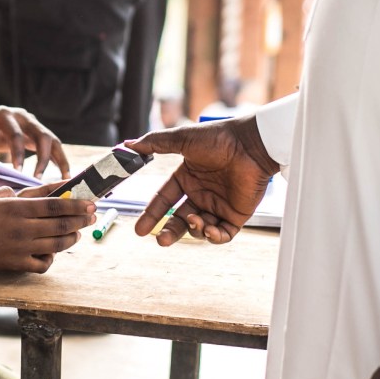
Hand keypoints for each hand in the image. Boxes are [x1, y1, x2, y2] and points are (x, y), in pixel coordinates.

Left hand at [0, 105, 67, 176]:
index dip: (18, 154)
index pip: (16, 135)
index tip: (18, 173)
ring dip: (58, 158)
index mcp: (3, 114)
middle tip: (37, 179)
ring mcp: (30, 123)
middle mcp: (21, 115)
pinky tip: (63, 174)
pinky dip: (58, 159)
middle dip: (42, 158)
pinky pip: (51, 145)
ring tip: (63, 178)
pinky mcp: (34, 132)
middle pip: (41, 135)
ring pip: (51, 140)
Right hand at [0, 188, 95, 272]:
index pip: (55, 205)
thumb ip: (13, 192)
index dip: (77, 204)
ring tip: (77, 232)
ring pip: (58, 244)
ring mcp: (21, 248)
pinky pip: (43, 264)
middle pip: (62, 224)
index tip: (90, 202)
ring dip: (72, 237)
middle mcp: (22, 228)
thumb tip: (32, 193)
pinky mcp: (17, 264)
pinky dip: (52, 258)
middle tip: (92, 215)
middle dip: (81, 219)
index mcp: (16, 208)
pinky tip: (53, 252)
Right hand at [129, 118, 277, 244]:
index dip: (152, 214)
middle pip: (179, 219)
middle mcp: (201, 193)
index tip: (140, 229)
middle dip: (169, 231)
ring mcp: (218, 205)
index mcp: (187, 177)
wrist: (251, 144)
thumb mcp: (182, 140)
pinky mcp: (236, 214)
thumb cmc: (219, 138)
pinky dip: (214, 237)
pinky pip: (223, 234)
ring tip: (193, 220)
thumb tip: (129, 144)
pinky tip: (208, 230)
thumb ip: (155, 144)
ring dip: (193, 229)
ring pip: (199, 228)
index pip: (165, 200)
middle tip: (160, 240)